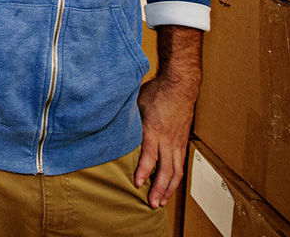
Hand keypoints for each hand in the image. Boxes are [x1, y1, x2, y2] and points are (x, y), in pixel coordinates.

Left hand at [133, 70, 197, 207]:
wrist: (180, 85)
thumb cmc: (156, 92)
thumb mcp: (136, 102)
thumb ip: (127, 119)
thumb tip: (107, 126)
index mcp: (153, 129)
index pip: (149, 155)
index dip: (143, 170)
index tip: (136, 183)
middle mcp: (167, 139)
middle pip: (166, 169)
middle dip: (158, 188)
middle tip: (151, 203)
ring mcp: (176, 142)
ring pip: (176, 171)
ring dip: (168, 189)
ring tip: (160, 202)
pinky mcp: (182, 143)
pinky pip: (180, 165)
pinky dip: (176, 179)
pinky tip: (170, 188)